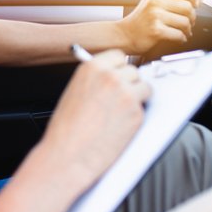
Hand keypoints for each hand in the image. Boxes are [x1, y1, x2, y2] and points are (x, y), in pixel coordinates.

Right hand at [40, 50, 147, 185]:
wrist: (67, 155)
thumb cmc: (65, 129)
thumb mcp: (74, 92)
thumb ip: (94, 80)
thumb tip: (112, 77)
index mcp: (91, 68)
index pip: (118, 56)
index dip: (119, 68)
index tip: (119, 76)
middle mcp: (111, 77)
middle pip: (134, 71)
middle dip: (129, 84)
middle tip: (119, 99)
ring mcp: (126, 95)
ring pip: (145, 87)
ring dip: (138, 97)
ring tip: (120, 113)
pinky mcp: (137, 114)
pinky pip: (144, 109)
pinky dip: (135, 117)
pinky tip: (119, 127)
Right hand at [117, 0, 197, 53]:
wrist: (123, 35)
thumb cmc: (140, 21)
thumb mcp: (152, 3)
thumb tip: (198, 1)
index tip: (195, 4)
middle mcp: (154, 1)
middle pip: (188, 7)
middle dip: (192, 18)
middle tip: (188, 23)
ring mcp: (154, 16)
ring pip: (185, 22)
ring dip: (187, 30)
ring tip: (183, 32)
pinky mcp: (156, 30)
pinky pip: (179, 35)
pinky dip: (181, 39)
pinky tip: (177, 38)